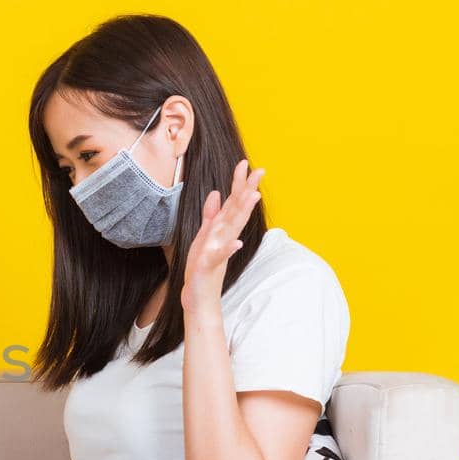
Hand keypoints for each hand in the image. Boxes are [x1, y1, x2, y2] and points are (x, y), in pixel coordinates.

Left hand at [181, 157, 262, 310]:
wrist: (198, 296)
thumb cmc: (202, 267)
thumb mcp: (203, 236)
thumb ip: (210, 215)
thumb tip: (215, 193)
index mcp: (221, 230)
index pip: (232, 202)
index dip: (238, 183)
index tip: (245, 163)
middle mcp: (224, 237)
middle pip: (238, 210)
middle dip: (247, 190)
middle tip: (260, 170)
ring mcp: (219, 251)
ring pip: (233, 229)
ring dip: (243, 212)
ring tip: (252, 195)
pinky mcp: (210, 266)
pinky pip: (220, 256)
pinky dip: (228, 249)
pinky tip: (236, 243)